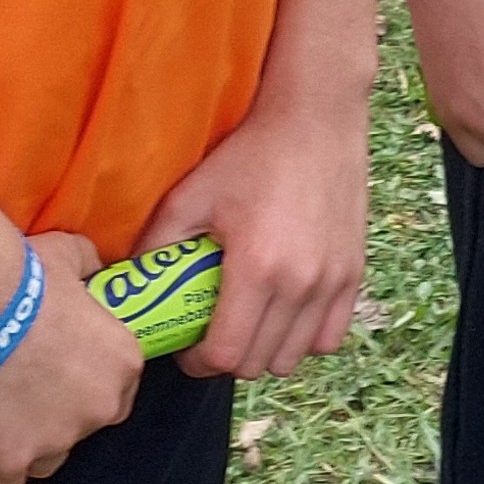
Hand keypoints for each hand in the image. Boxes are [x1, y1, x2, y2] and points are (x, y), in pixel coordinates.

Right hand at [0, 232, 145, 483]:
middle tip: (27, 389)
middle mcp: (100, 408)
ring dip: (30, 443)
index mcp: (125, 363)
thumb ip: (90, 268)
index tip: (58, 369)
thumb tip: (92, 268)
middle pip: (86, 427)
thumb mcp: (73, 256)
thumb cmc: (26, 274)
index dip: (86, 381)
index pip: (117, 390)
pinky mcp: (10, 459)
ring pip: (49, 460)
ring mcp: (57, 439)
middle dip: (62, 415)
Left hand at [145, 104, 370, 380]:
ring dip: (265, 351)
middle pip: (257, 364)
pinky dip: (304, 338)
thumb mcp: (189, 196)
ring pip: (293, 358)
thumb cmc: (250, 155)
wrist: (315, 119)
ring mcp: (332, 281)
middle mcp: (299, 283)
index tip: (187, 344)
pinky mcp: (353, 273)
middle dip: (227, 357)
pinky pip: (329, 338)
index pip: (224, 356)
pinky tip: (286, 313)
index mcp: (256, 268)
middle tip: (214, 330)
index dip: (198, 360)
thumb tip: (130, 287)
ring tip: (250, 321)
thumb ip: (155, 246)